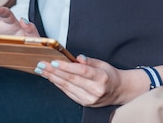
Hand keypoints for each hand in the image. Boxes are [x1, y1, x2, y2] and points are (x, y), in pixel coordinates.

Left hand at [34, 55, 148, 106]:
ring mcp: (89, 99)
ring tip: (43, 70)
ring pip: (67, 87)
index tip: (54, 62)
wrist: (119, 91)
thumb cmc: (110, 75)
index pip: (81, 71)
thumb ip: (89, 61)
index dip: (67, 67)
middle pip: (71, 79)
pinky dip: (58, 85)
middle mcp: (95, 90)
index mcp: (101, 77)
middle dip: (54, 72)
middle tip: (42, 64)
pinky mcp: (84, 103)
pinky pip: (68, 93)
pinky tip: (51, 78)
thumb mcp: (103, 64)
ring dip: (53, 78)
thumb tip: (77, 58)